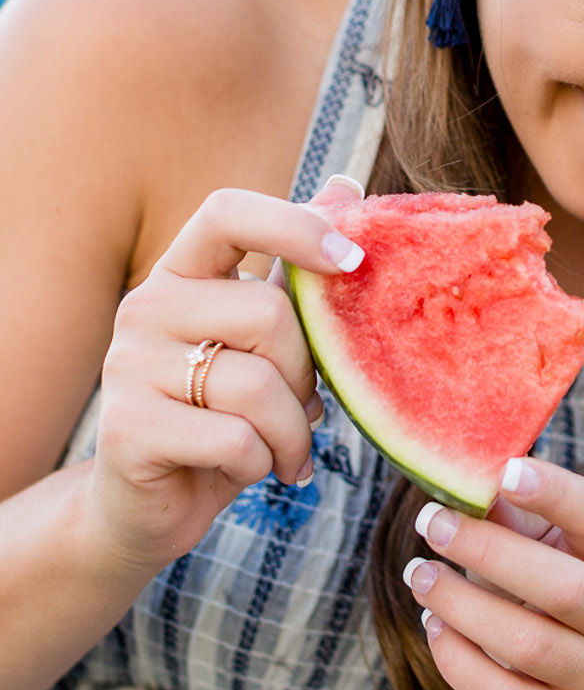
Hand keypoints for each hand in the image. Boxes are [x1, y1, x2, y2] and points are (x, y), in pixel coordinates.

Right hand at [85, 176, 360, 574]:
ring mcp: (127, 367)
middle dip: (307, 372)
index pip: (226, 212)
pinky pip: (236, 438)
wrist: (151, 503)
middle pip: (266, 312)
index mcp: (181, 274)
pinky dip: (262, 463)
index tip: (351, 261)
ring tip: (285, 449)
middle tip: (306, 407)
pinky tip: (249, 469)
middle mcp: (144, 308)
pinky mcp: (127, 428)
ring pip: (257, 384)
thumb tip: (347, 186)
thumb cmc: (226, 411)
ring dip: (292, 431)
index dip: (294, 225)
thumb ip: (294, 267)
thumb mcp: (265, 338)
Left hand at [406, 456, 583, 689]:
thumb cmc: (542, 577)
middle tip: (431, 524)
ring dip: (462, 606)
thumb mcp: (537, 537)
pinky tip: (434, 628)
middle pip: (564, 589)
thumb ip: (507, 508)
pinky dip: (457, 662)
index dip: (558, 494)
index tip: (505, 471)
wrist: (575, 661)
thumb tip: (462, 473)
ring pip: (528, 645)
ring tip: (419, 576)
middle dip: (488, 553)